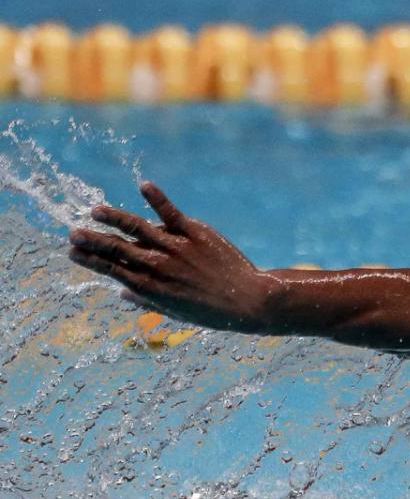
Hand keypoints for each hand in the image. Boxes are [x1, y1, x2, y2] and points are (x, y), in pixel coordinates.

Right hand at [68, 182, 274, 332]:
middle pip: (118, 249)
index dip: (90, 260)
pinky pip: (171, 213)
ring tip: (95, 212)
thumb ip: (147, 301)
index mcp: (151, 287)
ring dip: (113, 218)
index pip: (112, 270)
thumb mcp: (176, 312)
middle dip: (92, 241)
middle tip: (72, 233)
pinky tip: (144, 185)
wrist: (247, 301)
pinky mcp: (196, 233)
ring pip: (137, 228)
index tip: (72, 251)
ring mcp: (176, 247)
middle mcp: (159, 266)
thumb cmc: (211, 310)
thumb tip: (122, 294)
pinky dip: (157, 199)